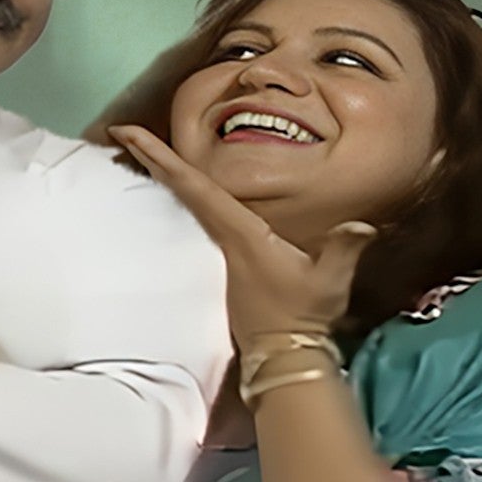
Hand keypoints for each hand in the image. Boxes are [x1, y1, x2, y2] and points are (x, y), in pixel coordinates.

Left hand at [109, 125, 375, 344]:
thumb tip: (362, 224)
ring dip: (162, 173)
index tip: (129, 134)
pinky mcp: (221, 258)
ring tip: (139, 147)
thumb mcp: (328, 281)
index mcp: (237, 231)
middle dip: (150, 157)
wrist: (283, 351)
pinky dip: (179, 194)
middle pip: (178, 187)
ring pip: (183, 201)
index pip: (194, 186)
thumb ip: (344, 249)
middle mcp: (219, 235)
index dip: (162, 158)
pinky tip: (175, 185)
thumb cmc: (302, 314)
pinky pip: (193, 216)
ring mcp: (216, 248)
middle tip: (120, 130)